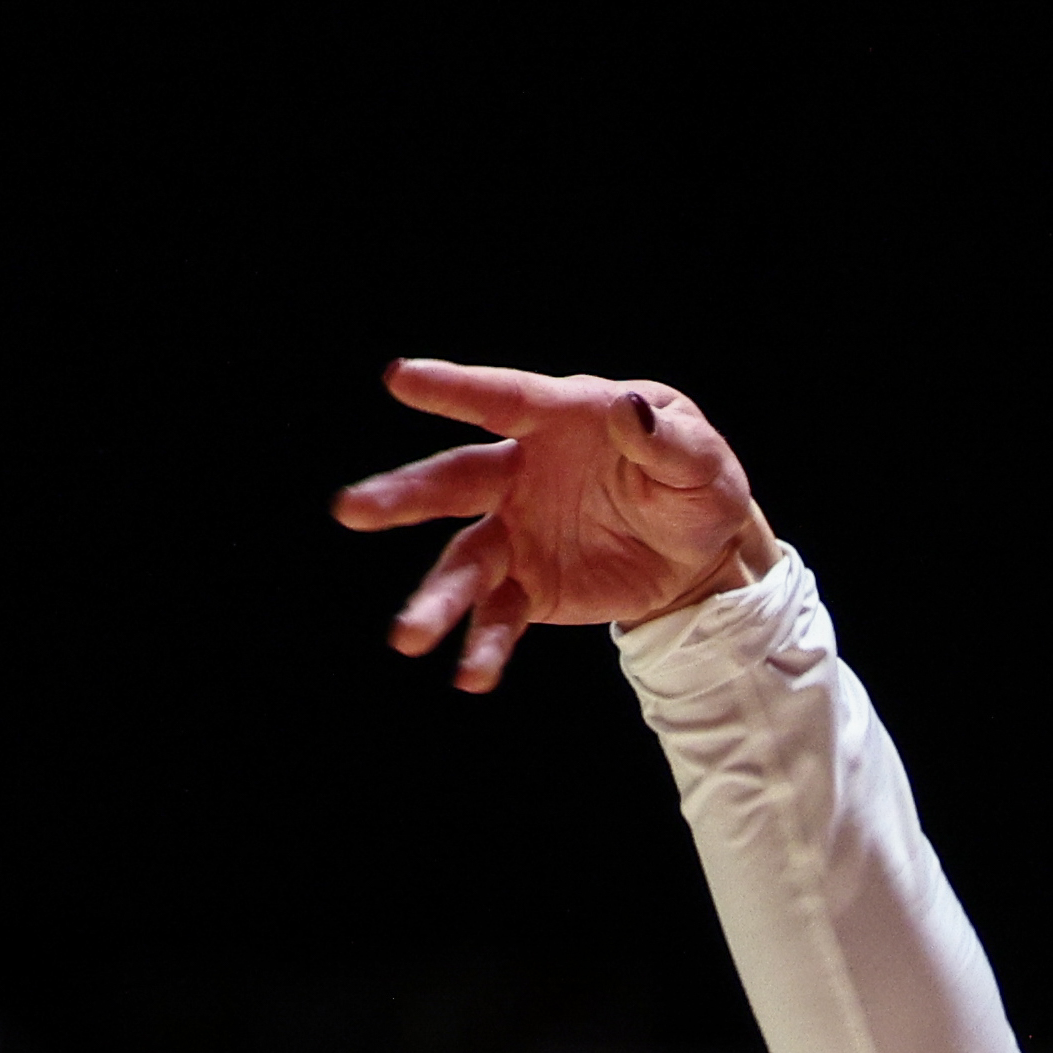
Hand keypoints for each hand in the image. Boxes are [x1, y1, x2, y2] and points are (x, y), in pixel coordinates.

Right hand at [330, 357, 779, 691]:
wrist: (702, 556)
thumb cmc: (697, 484)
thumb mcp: (701, 460)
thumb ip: (666, 439)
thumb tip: (628, 409)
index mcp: (562, 422)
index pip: (503, 398)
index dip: (454, 388)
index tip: (400, 377)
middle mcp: (522, 474)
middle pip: (453, 481)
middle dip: (402, 496)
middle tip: (351, 510)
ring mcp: (518, 532)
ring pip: (464, 561)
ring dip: (436, 598)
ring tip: (408, 637)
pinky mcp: (529, 587)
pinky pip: (499, 615)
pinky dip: (485, 644)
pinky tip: (473, 676)